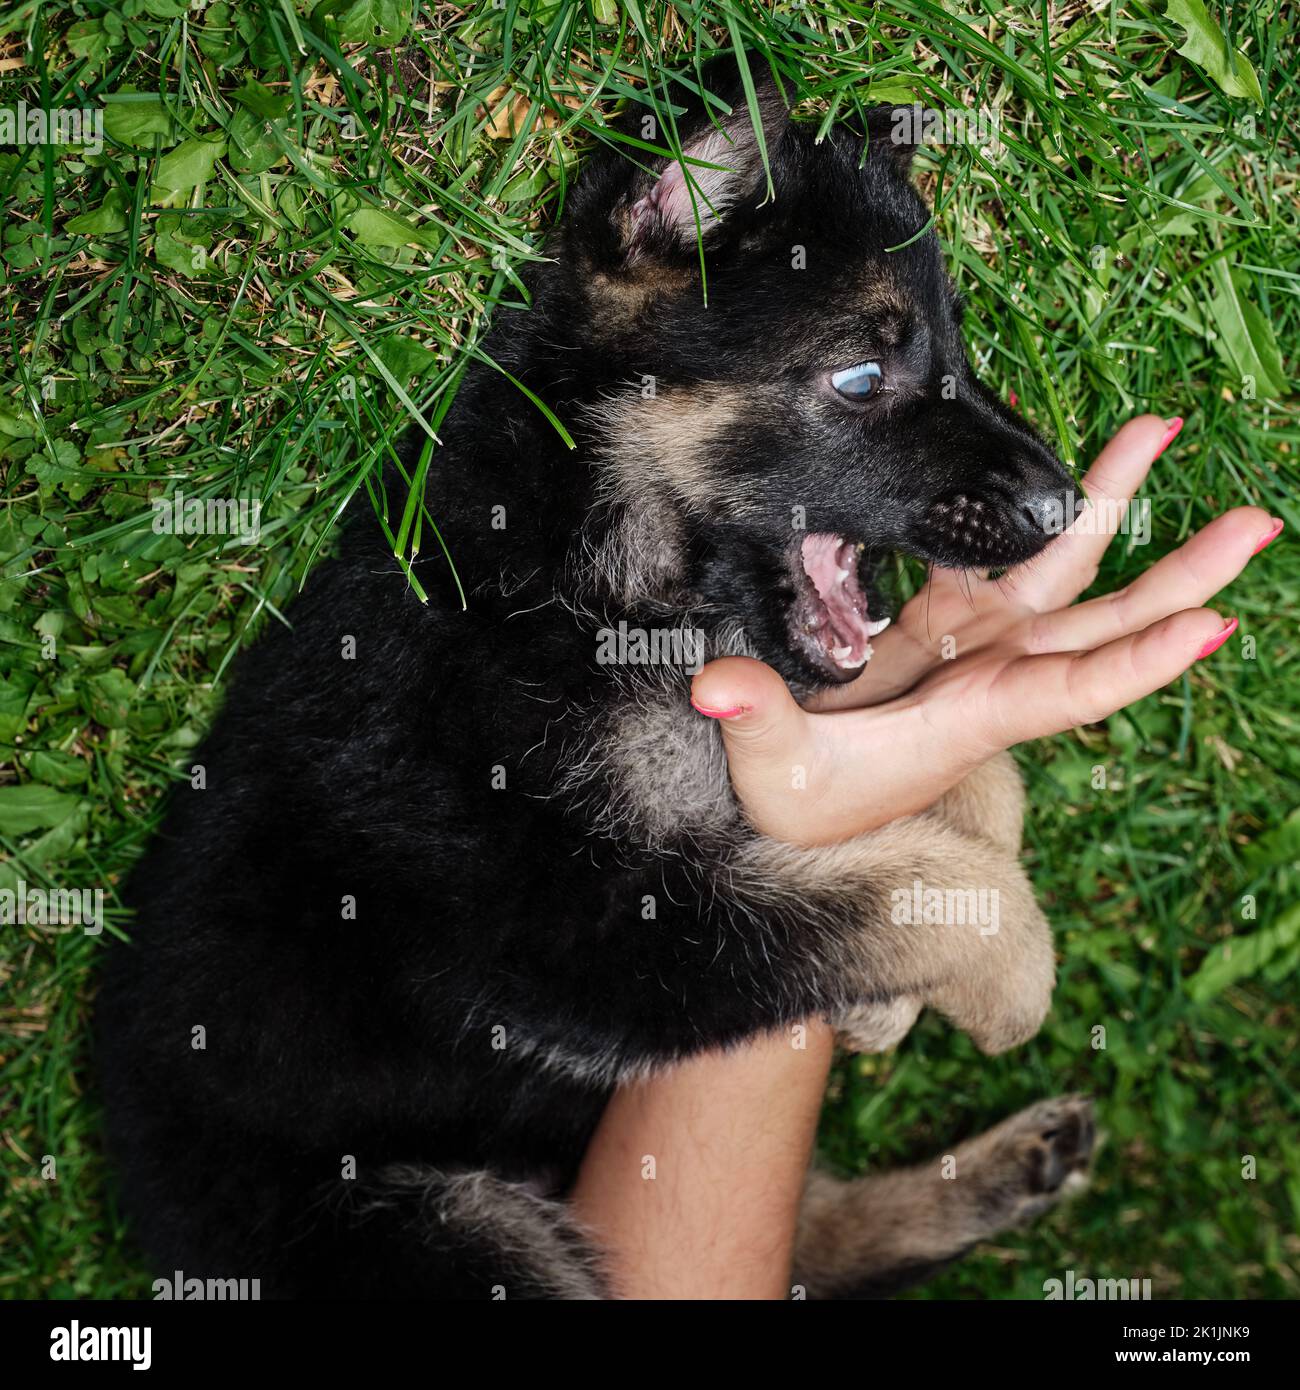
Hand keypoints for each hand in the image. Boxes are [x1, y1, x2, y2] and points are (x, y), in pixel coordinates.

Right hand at [691, 415, 1280, 847]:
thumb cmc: (802, 808)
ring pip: (1063, 570)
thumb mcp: (777, 773)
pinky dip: (1027, 512)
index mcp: (974, 718)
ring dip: (1113, 507)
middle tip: (1258, 521)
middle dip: (1183, 574)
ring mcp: (975, 645)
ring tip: (1159, 429)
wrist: (802, 808)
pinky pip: (1000, 556)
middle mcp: (996, 677)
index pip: (1074, 691)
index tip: (1217, 622)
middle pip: (1106, 620)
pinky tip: (1044, 466)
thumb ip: (756, 718)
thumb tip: (717, 682)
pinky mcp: (944, 623)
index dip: (1143, 661)